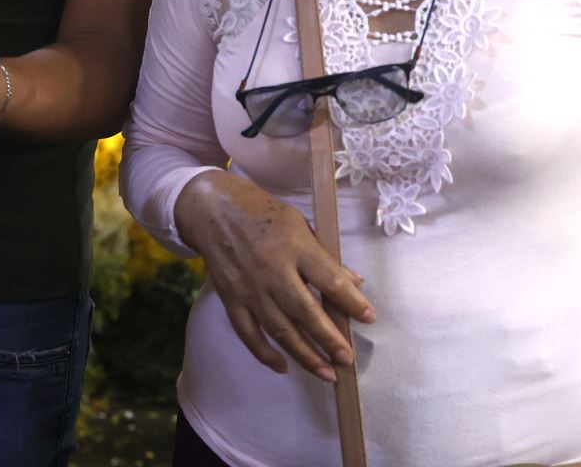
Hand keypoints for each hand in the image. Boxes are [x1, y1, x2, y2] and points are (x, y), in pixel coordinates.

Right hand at [174, 170, 374, 381]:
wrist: (211, 209)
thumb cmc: (262, 212)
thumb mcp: (299, 223)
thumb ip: (324, 256)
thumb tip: (354, 282)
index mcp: (294, 245)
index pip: (329, 279)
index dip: (352, 302)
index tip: (369, 318)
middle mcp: (272, 269)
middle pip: (305, 312)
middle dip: (329, 339)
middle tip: (347, 359)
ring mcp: (249, 287)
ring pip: (280, 329)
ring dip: (305, 355)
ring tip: (327, 372)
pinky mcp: (230, 298)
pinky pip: (248, 333)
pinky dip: (265, 353)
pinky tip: (283, 367)